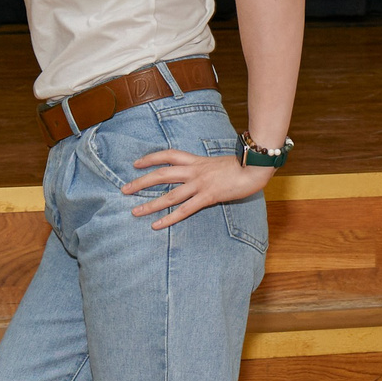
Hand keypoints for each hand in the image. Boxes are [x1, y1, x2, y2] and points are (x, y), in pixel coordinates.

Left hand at [123, 150, 276, 230]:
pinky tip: (157, 225)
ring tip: (134, 211)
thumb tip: (201, 175)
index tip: (136, 163)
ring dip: (150, 204)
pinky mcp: (208, 196)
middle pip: (162, 174)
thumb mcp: (220, 163)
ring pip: (170, 194)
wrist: (256, 166)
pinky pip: (185, 209)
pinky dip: (169, 218)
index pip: (169, 155)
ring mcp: (201, 183)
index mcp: (198, 161)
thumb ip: (207, 169)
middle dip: (141, 182)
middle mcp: (195, 171)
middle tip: (125, 190)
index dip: (151, 158)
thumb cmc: (243, 165)